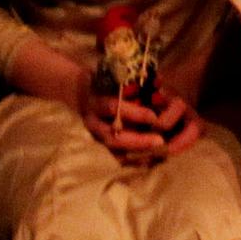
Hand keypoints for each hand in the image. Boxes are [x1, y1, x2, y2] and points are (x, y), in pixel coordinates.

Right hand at [71, 71, 203, 167]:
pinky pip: (115, 158)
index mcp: (96, 103)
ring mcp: (95, 136)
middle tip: (160, 141)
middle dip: (138, 141)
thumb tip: (159, 82)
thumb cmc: (105, 82)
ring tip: (159, 154)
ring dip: (137, 154)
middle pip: (113, 137)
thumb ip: (133, 81)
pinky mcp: (99, 145)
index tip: (154, 117)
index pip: (114, 109)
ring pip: (114, 151)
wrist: (80, 92)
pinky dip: (132, 161)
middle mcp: (93, 123)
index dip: (134, 114)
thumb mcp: (114, 77)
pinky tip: (150, 161)